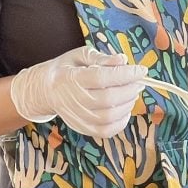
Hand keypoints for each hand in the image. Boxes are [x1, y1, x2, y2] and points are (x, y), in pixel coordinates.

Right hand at [10, 45, 147, 138]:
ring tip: (132, 92)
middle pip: (108, 99)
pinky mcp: (82, 128)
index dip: (126, 74)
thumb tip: (123, 60)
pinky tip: (125, 108)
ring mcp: (78, 117)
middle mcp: (74, 100)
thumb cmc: (66, 69)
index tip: (142, 70)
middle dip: (130, 89)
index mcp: (72, 78)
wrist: (45, 91)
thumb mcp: (79, 55)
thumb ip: (101, 57)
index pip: (102, 78)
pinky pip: (106, 131)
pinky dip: (121, 122)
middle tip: (139, 81)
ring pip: (109, 117)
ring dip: (128, 104)